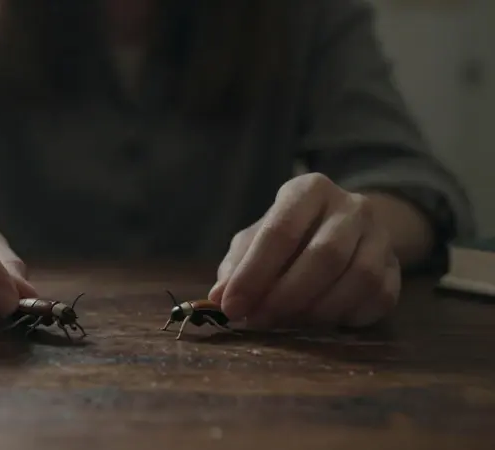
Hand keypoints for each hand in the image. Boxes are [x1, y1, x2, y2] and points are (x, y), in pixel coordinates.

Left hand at [209, 173, 399, 328]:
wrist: (346, 230)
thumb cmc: (289, 236)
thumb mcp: (256, 240)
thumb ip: (237, 265)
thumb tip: (219, 297)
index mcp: (309, 190)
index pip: (281, 230)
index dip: (254, 273)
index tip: (231, 306)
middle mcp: (351, 206)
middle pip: (324, 256)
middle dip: (285, 296)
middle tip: (258, 320)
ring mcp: (381, 236)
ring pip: (358, 278)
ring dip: (317, 310)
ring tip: (287, 322)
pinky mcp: (397, 268)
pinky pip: (378, 298)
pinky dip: (346, 317)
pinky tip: (320, 322)